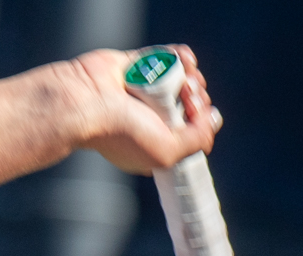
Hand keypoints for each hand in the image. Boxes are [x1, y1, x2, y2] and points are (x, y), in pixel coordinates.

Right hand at [60, 45, 220, 174]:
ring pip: (182, 79)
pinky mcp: (138, 66)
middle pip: (190, 104)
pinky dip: (180, 56)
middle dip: (198, 97)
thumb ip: (197, 139)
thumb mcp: (167, 152)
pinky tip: (185, 60)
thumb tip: (215, 119)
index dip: (201, 121)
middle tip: (188, 97)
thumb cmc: (121, 133)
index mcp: (156, 142)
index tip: (196, 116)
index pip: (191, 130)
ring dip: (192, 75)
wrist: (87, 102)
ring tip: (186, 78)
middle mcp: (151, 118)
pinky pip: (166, 57)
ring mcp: (144, 91)